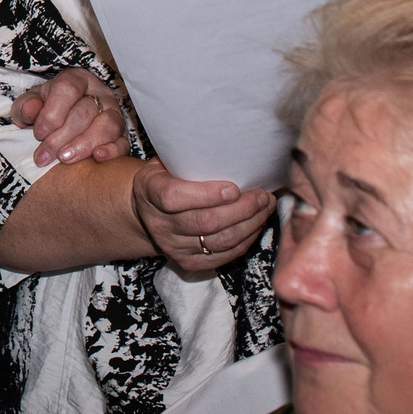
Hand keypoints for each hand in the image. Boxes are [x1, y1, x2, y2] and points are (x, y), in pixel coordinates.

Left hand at [13, 68, 130, 166]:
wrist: (63, 121)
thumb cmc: (47, 110)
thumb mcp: (32, 104)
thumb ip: (27, 106)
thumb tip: (29, 110)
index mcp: (76, 79)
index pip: (68, 89)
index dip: (52, 113)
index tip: (38, 133)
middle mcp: (99, 93)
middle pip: (85, 111)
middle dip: (62, 136)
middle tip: (46, 155)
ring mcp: (114, 113)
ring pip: (107, 125)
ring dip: (84, 144)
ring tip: (65, 158)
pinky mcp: (122, 135)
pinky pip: (123, 143)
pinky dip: (112, 151)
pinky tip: (97, 158)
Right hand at [132, 166, 273, 276]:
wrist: (147, 212)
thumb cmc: (166, 177)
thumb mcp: (168, 161)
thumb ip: (190, 159)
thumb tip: (232, 151)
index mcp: (149, 191)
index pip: (174, 197)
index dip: (206, 194)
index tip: (234, 187)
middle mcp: (158, 223)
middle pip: (205, 222)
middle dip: (242, 209)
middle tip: (262, 196)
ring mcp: (173, 246)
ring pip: (219, 241)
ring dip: (249, 225)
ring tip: (265, 208)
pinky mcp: (188, 262)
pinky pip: (223, 256)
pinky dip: (245, 241)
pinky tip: (256, 225)